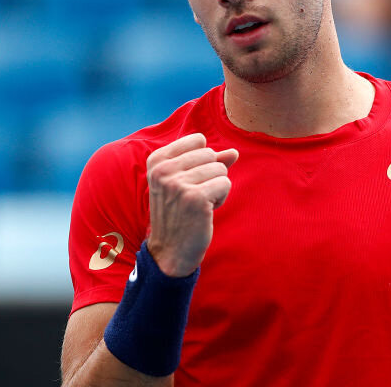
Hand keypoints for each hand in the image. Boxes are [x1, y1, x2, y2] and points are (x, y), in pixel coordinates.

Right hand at [145, 133, 237, 277]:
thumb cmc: (180, 213)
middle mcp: (163, 170)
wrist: (170, 250)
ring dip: (216, 188)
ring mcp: (178, 184)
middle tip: (193, 197)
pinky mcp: (195, 198)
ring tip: (199, 204)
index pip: (198, 140)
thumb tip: (234, 152)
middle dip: (210, 175)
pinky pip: (225, 183)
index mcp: (157, 161)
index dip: (202, 160)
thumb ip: (208, 162)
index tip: (188, 180)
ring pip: (220, 169)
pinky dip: (221, 198)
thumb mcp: (186, 181)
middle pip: (211, 154)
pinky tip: (205, 211)